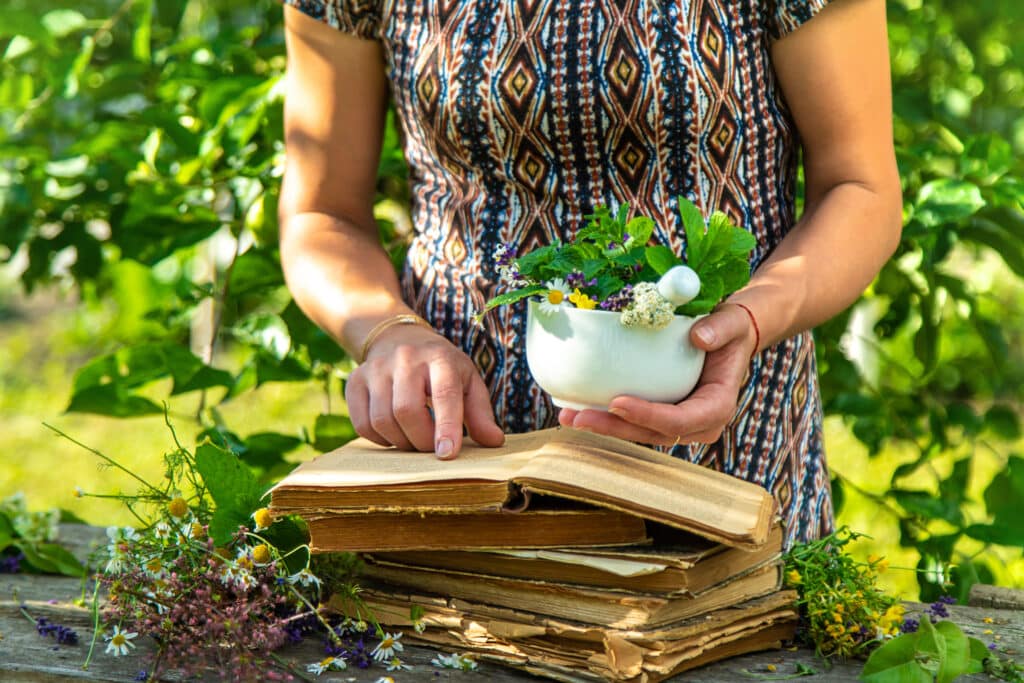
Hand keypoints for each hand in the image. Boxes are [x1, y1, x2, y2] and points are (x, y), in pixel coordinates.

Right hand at [345, 325, 504, 457]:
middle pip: (406, 411)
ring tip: (414, 440)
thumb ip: (480, 412)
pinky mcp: (355, 381)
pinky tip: (394, 433)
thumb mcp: (467, 381)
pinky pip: (362, 424)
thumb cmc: (441, 368)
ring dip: (401, 442)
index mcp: (440, 358)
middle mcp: (405, 359)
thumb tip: (494, 442)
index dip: (446, 426)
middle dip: (421, 441)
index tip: (447, 454)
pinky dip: (380, 439)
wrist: (400, 339)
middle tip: (432, 448)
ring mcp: (375, 368)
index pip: (443, 394)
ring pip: (382, 420)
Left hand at [557, 303, 757, 445]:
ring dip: (603, 427)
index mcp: (717, 406)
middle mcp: (698, 423)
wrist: (728, 338)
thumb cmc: (730, 330)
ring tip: (568, 415)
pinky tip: (578, 408)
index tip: (617, 402)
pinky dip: (606, 417)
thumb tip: (699, 337)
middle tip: (578, 416)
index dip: (648, 416)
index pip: (681, 420)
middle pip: (652, 433)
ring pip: (638, 432)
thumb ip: (721, 328)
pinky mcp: (660, 415)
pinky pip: (632, 422)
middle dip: (614, 428)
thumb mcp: (732, 323)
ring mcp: (678, 423)